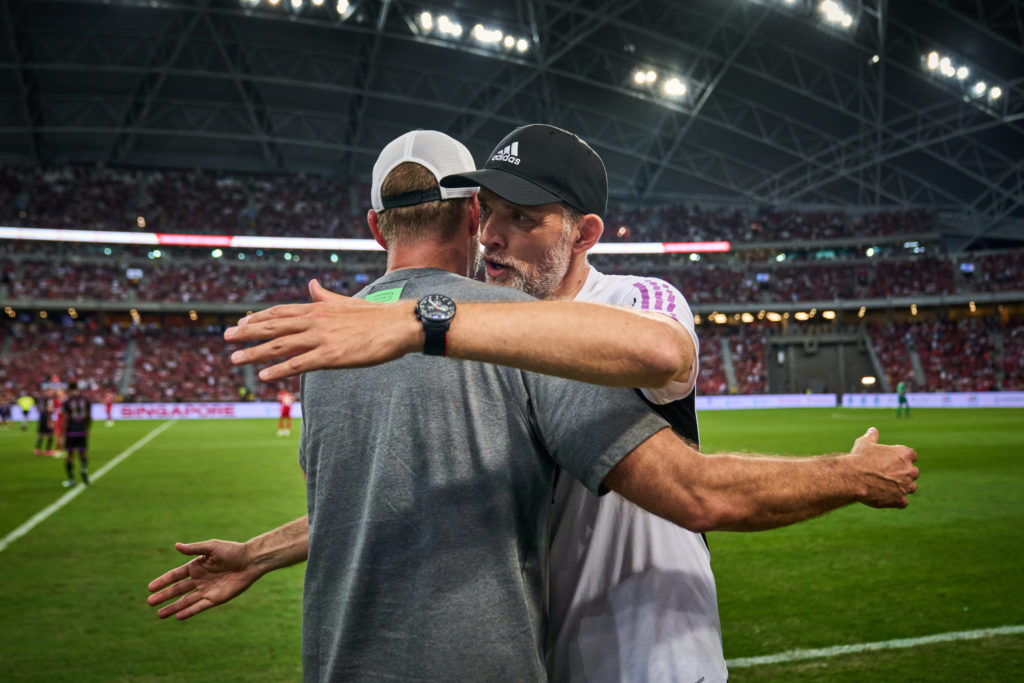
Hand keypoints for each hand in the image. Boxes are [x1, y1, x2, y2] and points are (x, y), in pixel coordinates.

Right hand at [147, 539, 260, 619]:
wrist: (251, 561)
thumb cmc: (232, 551)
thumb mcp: (212, 547)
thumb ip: (194, 549)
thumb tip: (176, 545)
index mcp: (196, 566)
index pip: (176, 575)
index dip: (163, 581)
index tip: (150, 587)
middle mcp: (199, 579)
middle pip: (178, 590)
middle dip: (164, 596)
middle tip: (149, 602)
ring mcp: (207, 590)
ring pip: (185, 600)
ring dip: (173, 607)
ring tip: (159, 615)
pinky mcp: (216, 599)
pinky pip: (199, 607)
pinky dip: (189, 612)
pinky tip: (178, 617)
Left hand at [223, 279, 422, 380]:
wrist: (399, 325)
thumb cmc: (377, 316)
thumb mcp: (346, 302)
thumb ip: (325, 296)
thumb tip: (311, 284)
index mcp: (319, 309)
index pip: (281, 312)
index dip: (258, 318)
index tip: (241, 323)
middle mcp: (315, 321)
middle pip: (273, 326)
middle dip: (247, 332)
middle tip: (226, 337)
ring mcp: (321, 338)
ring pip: (280, 345)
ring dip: (254, 353)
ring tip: (234, 359)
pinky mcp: (331, 356)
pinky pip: (299, 364)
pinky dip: (279, 370)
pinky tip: (263, 376)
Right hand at [848, 427, 918, 507]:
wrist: (853, 477)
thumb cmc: (859, 458)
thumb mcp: (864, 443)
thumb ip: (871, 437)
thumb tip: (872, 430)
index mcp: (904, 454)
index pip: (913, 456)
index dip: (904, 459)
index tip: (895, 462)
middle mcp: (909, 470)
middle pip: (914, 472)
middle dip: (905, 474)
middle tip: (889, 475)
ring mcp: (906, 486)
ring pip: (911, 488)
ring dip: (903, 488)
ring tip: (887, 487)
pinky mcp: (900, 500)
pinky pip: (903, 502)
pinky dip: (896, 500)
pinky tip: (885, 497)